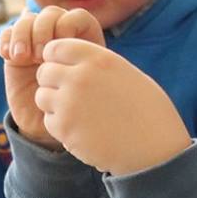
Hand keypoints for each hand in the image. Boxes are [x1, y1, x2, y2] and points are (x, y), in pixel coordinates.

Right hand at [0, 5, 104, 150]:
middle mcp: (60, 37)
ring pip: (28, 20)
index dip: (67, 27)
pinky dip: (7, 40)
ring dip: (23, 34)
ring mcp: (36, 43)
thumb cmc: (76, 111)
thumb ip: (90, 72)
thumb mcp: (88, 91)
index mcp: (84, 41)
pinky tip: (9, 56)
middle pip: (50, 13)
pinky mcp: (16, 52)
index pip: (76, 17)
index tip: (63, 52)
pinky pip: (8, 33)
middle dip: (43, 30)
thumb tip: (92, 53)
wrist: (49, 128)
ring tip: (22, 57)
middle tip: (39, 55)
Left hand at [33, 38, 191, 175]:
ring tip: (77, 113)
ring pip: (42, 97)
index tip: (65, 69)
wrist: (155, 150)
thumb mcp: (127, 74)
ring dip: (54, 104)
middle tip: (70, 95)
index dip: (56, 58)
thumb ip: (98, 65)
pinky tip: (82, 130)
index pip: (56, 47)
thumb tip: (73, 61)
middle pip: (44, 72)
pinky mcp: (64, 129)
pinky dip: (61, 126)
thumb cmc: (148, 112)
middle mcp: (80, 77)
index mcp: (98, 58)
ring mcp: (69, 103)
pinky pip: (49, 121)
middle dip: (53, 82)